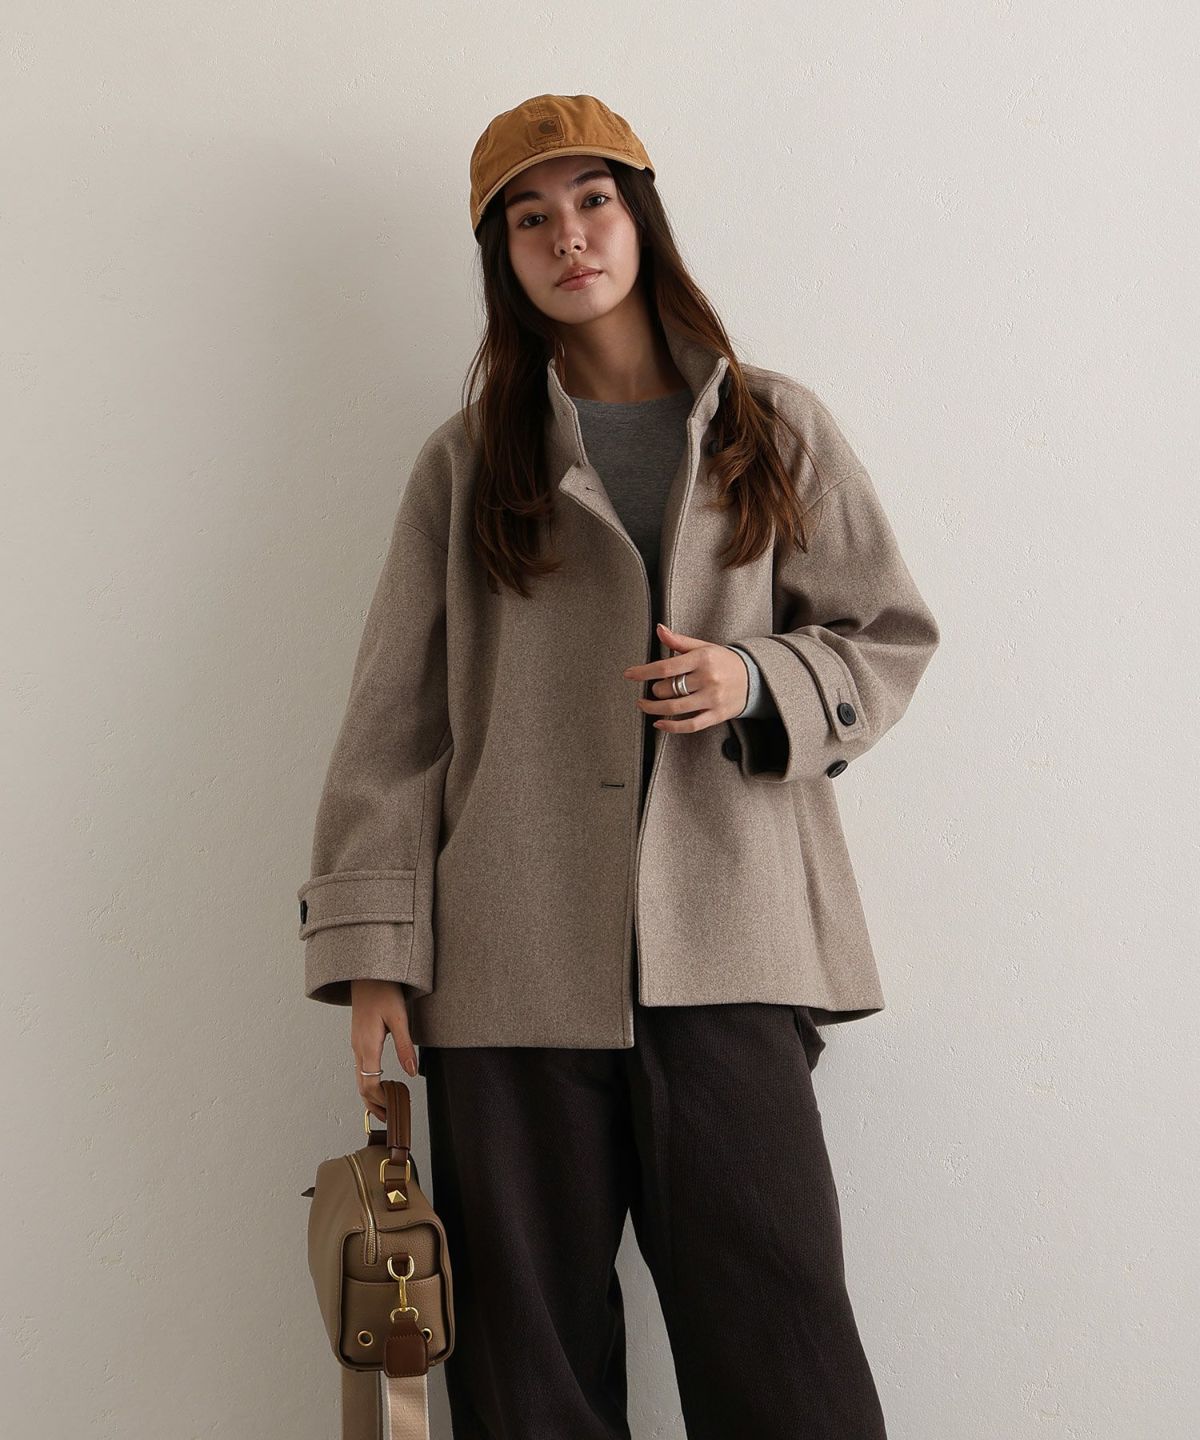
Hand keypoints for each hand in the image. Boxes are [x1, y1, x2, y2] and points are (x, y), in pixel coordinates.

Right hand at [350, 978, 417, 1123]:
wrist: (368, 975)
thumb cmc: (384, 992)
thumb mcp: (400, 1018)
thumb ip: (405, 1047)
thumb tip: (412, 1073)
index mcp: (367, 1046)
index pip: (370, 1084)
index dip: (380, 1100)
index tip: (394, 1109)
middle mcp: (358, 1048)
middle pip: (361, 1086)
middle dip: (374, 1104)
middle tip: (389, 1118)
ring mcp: (356, 1044)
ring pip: (359, 1078)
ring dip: (370, 1095)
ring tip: (385, 1108)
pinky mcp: (359, 1040)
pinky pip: (360, 1068)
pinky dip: (368, 1082)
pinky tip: (379, 1084)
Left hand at [622, 622, 747, 732]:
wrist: (754, 677)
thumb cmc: (722, 661)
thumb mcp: (703, 647)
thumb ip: (679, 641)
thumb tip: (659, 629)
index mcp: (702, 658)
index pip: (666, 667)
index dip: (643, 671)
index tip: (629, 674)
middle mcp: (708, 678)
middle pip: (668, 688)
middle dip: (655, 690)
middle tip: (654, 689)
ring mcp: (712, 698)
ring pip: (675, 708)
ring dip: (654, 709)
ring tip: (644, 705)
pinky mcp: (717, 715)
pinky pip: (690, 725)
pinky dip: (671, 727)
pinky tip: (659, 724)